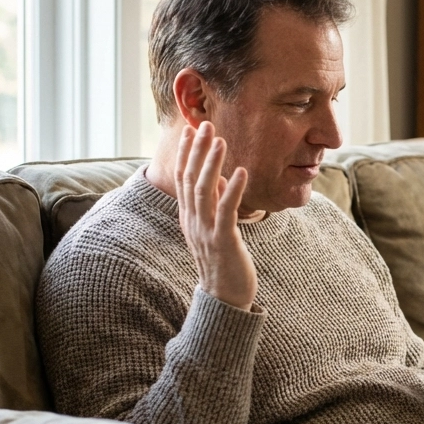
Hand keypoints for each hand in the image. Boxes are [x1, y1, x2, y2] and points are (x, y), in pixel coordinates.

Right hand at [174, 122, 257, 310]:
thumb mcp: (216, 228)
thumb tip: (222, 178)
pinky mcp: (223, 241)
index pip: (183, 179)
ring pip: (204, 191)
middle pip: (190, 179)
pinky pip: (226, 211)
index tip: (192, 130)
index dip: (187, 154)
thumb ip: (216, 203)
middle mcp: (193, 221)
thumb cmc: (224, 262)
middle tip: (205, 125)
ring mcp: (205, 231)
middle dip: (197, 151)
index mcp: (189, 217)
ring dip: (212, 164)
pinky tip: (240, 172)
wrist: (225, 298)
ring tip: (221, 141)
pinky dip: (232, 190)